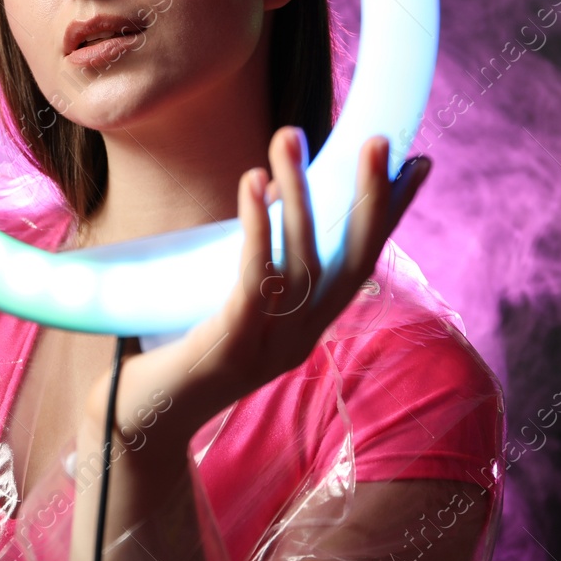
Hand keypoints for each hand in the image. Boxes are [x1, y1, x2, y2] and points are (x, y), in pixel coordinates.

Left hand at [83, 130, 432, 456]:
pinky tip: (253, 182)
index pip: (362, 262)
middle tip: (378, 140)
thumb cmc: (179, 351)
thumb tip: (266, 193)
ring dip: (299, 195)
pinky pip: (256, 280)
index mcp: (309, 327)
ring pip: (302, 263)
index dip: (392, 215)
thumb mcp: (233, 306)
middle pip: (351, 262)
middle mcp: (301, 338)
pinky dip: (258, 227)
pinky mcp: (232, 347)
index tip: (419, 161)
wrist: (141, 420)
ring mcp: (270, 347)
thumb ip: (259, 267)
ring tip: (288, 139)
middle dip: (369, 199)